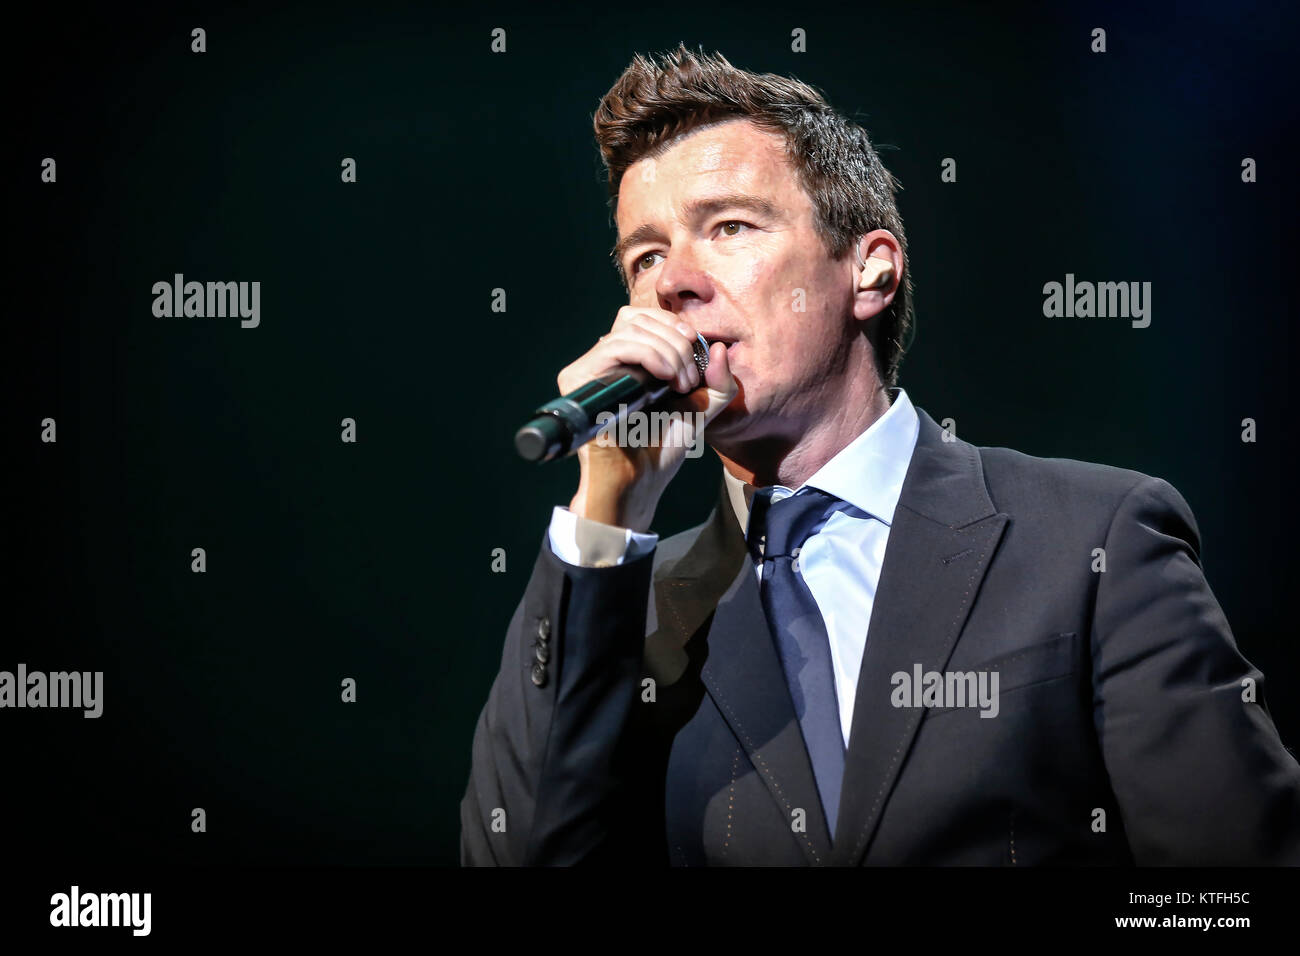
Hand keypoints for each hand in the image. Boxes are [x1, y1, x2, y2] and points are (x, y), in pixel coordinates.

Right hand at [559, 306, 737, 531]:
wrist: (642, 478)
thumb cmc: (664, 447)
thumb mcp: (702, 409)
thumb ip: (719, 382)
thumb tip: (719, 348)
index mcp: (630, 362)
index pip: (643, 318)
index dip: (671, 323)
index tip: (695, 346)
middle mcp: (606, 362)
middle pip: (636, 318)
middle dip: (674, 341)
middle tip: (689, 378)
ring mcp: (590, 370)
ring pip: (628, 330)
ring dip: (665, 351)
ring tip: (680, 383)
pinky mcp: (578, 378)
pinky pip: (614, 347)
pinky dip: (646, 354)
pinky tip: (663, 377)